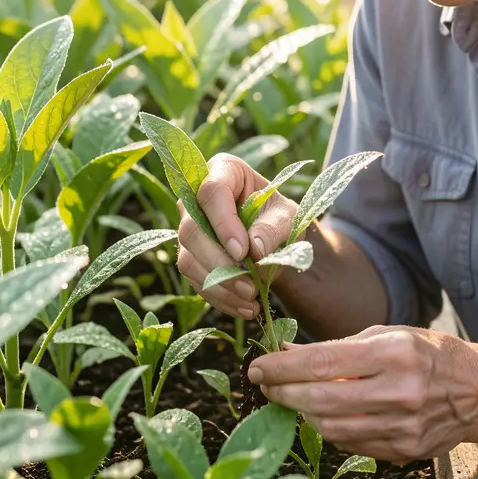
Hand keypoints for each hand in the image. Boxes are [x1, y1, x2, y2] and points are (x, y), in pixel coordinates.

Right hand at [176, 153, 299, 318]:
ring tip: (251, 300)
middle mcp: (196, 197)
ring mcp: (188, 228)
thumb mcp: (289, 217)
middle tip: (250, 286)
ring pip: (188, 259)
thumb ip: (273, 229)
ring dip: (220, 285)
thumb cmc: (281, 216)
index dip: (223, 223)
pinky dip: (220, 297)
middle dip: (220, 263)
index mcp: (223, 171)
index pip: (211, 192)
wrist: (277, 238)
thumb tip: (254, 251)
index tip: (242, 252)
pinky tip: (244, 308)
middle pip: (191, 230)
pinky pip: (195, 280)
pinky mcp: (190, 257)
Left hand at [247, 325, 477, 462]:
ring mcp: (402, 427)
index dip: (282, 368)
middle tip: (264, 385)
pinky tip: (320, 415)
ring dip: (301, 414)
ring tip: (289, 399)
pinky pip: (350, 444)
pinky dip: (328, 430)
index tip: (257, 367)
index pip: (322, 363)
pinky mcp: (404, 452)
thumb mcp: (388, 334)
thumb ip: (339, 347)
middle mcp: (399, 392)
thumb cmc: (429, 354)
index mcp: (394, 353)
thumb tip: (287, 353)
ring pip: (331, 428)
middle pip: (321, 400)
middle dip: (284, 393)